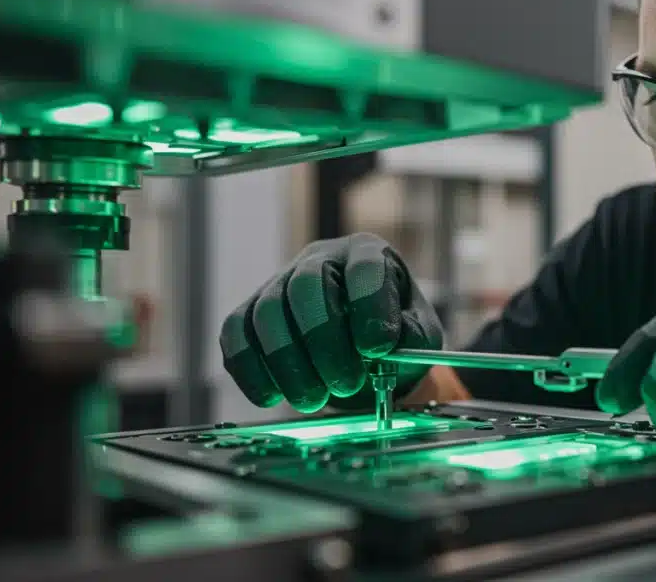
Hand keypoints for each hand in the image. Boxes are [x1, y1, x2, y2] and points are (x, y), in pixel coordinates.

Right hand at [219, 234, 442, 412]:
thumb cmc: (393, 336)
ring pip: (267, 313)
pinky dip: (250, 370)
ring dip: (289, 364)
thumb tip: (386, 344)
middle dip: (323, 341)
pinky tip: (272, 396)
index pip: (364, 267)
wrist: (366, 353)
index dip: (369, 307)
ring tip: (315, 400)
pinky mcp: (251, 312)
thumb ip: (411, 337)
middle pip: (306, 285)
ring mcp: (280, 281)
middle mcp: (321, 258)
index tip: (377, 350)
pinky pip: (236, 335)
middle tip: (346, 384)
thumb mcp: (419, 335)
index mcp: (368, 254)